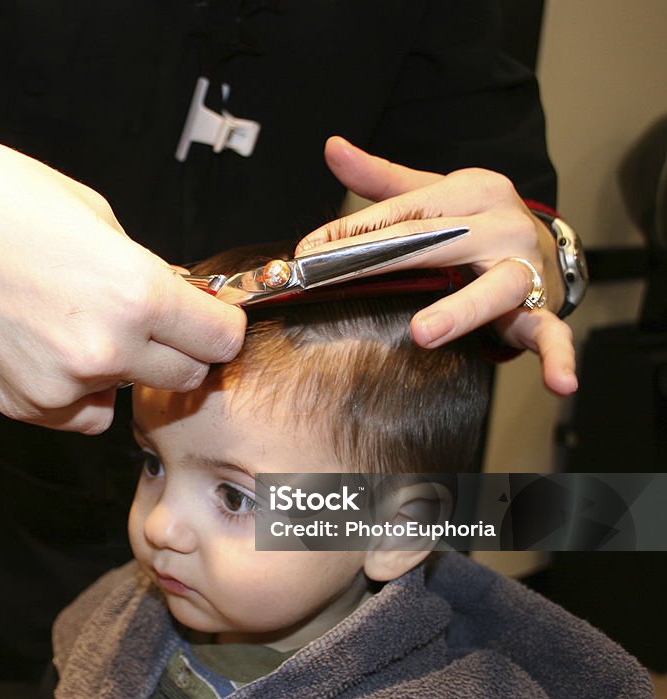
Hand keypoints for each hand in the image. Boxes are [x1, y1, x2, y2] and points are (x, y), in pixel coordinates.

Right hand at [0, 81, 244, 432]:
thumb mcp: (93, 213)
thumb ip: (144, 271)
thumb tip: (173, 302)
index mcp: (135, 293)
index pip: (221, 340)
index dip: (217, 324)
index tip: (206, 315)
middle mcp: (103, 351)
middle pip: (186, 376)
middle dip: (177, 348)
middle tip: (149, 318)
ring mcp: (56, 388)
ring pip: (126, 396)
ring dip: (120, 368)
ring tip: (74, 319)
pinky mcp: (16, 406)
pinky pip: (77, 413)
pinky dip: (75, 390)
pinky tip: (42, 344)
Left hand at [297, 137, 575, 395]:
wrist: (546, 243)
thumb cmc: (477, 221)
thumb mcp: (434, 194)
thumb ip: (381, 178)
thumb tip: (333, 148)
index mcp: (471, 192)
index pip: (402, 212)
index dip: (351, 231)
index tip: (308, 252)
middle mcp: (501, 225)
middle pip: (433, 243)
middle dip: (378, 261)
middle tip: (332, 278)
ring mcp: (524, 267)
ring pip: (494, 289)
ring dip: (459, 311)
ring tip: (423, 333)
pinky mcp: (544, 309)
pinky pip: (552, 334)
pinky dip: (559, 359)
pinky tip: (559, 383)